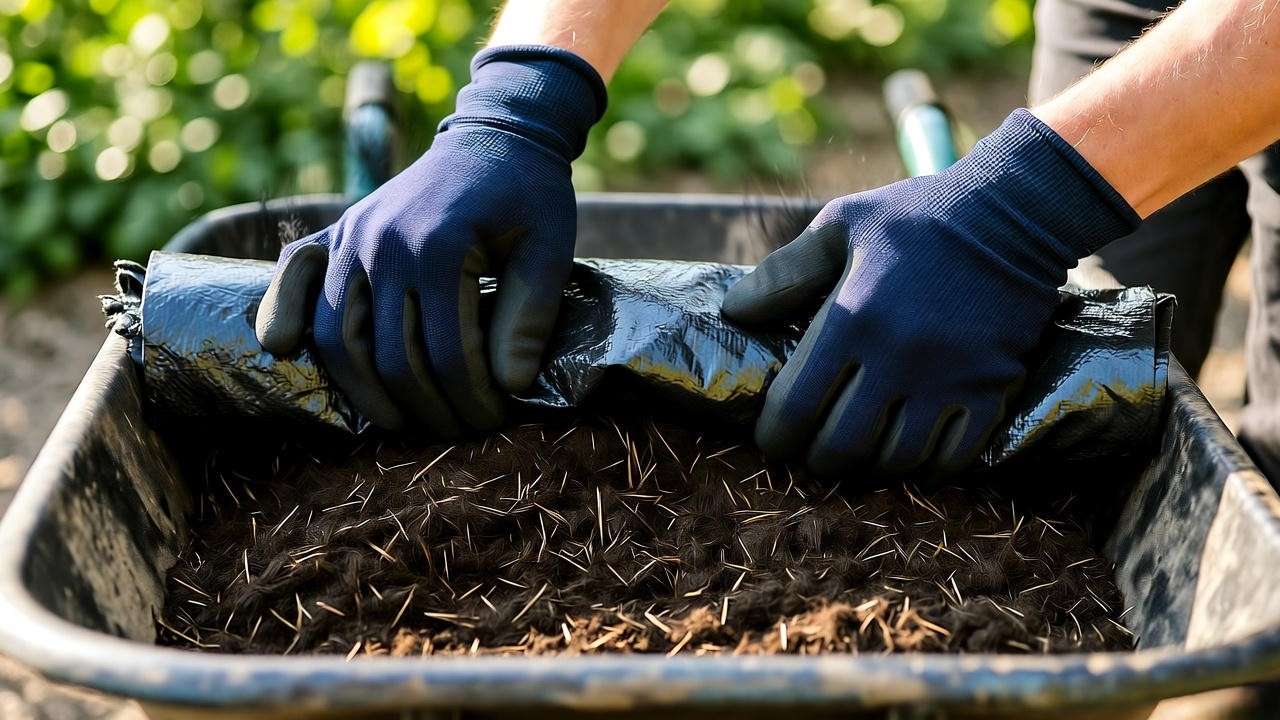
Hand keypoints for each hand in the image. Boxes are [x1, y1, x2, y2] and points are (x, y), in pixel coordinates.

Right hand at [255, 46, 605, 434]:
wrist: (495, 137)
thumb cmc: (529, 196)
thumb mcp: (550, 249)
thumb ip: (529, 316)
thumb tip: (508, 386)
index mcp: (440, 246)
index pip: (448, 352)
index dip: (471, 399)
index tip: (493, 421)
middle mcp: (383, 243)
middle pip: (391, 356)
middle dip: (428, 408)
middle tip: (459, 433)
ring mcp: (352, 237)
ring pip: (337, 335)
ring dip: (366, 392)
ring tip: (401, 425)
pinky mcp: (336, 233)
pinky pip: (295, 277)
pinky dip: (282, 313)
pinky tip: (283, 350)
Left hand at [722, 109, 1139, 476]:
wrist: (1015, 213)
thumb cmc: (917, 217)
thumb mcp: (842, 226)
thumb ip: (784, 273)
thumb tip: (734, 314)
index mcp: (851, 318)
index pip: (796, 408)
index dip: (777, 437)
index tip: (775, 441)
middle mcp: (897, 358)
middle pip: (841, 447)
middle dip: (819, 460)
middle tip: (815, 452)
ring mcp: (948, 379)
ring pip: (895, 460)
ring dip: (871, 468)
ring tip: (861, 456)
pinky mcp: (991, 390)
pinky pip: (953, 458)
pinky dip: (927, 470)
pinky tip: (913, 458)